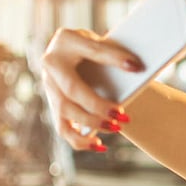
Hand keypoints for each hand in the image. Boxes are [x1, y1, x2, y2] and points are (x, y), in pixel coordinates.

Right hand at [40, 28, 142, 150]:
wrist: (72, 54)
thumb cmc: (92, 46)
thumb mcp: (101, 41)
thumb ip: (113, 52)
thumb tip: (135, 67)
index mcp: (66, 40)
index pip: (93, 51)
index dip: (114, 58)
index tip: (135, 67)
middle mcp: (51, 64)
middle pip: (72, 90)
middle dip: (97, 105)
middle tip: (120, 114)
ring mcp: (49, 86)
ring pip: (64, 111)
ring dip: (90, 123)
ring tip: (115, 127)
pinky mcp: (54, 105)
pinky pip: (63, 128)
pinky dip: (81, 140)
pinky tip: (100, 145)